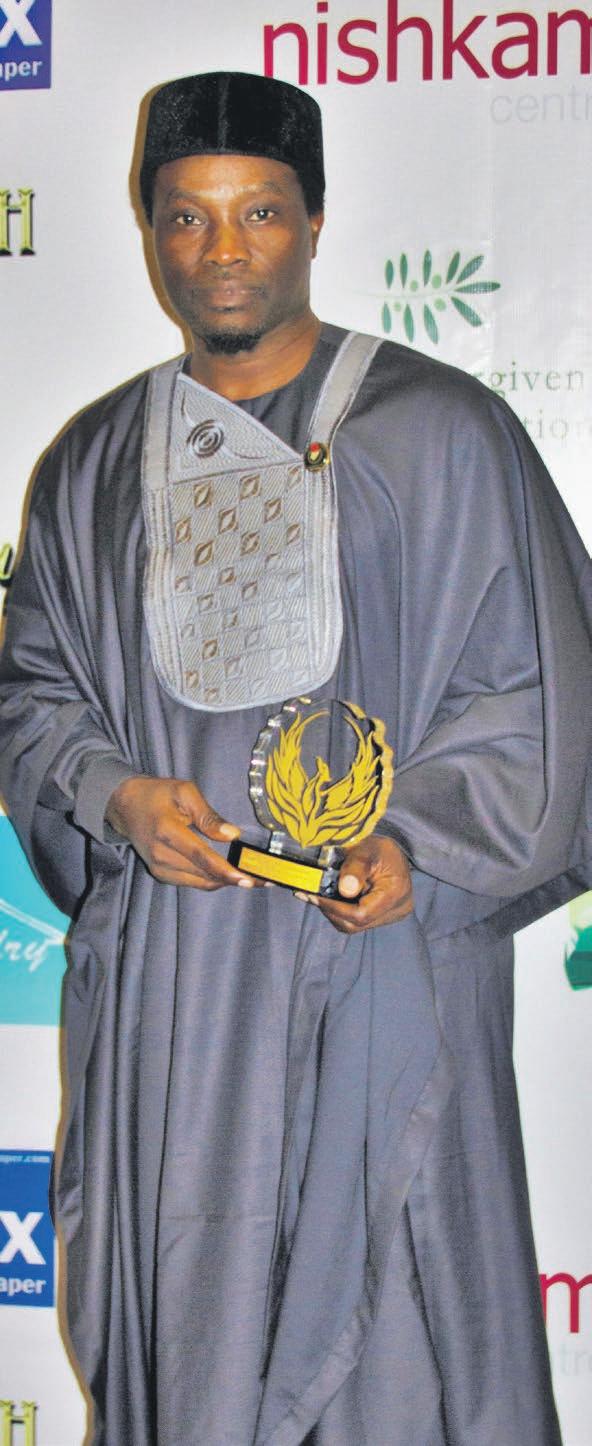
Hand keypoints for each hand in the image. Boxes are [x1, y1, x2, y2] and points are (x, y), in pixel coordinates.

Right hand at [105, 775, 258, 889]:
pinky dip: (211, 880)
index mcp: (167, 831)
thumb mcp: (184, 792)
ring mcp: (159, 868)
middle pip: (203, 874)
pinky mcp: (160, 874)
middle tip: (264, 879)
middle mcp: (161, 855)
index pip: (201, 857)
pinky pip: (192, 882)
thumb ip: (208, 814)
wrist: (125, 807)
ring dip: (225, 882)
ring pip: (200, 882)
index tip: (248, 879)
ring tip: (251, 878)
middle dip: (234, 878)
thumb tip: (232, 835)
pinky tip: (227, 874)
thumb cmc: (157, 794)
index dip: (226, 871)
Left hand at [297, 835, 412, 933]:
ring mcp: (391, 915)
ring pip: (355, 925)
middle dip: (331, 911)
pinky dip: (342, 912)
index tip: (315, 896)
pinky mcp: (383, 916)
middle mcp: (396, 909)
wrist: (394, 851)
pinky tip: (330, 899)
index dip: (335, 908)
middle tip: (310, 895)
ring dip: (334, 912)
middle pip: (356, 923)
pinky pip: (358, 921)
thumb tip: (344, 890)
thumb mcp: (366, 849)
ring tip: (318, 896)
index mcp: (395, 893)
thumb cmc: (380, 848)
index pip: (361, 914)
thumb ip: (355, 868)